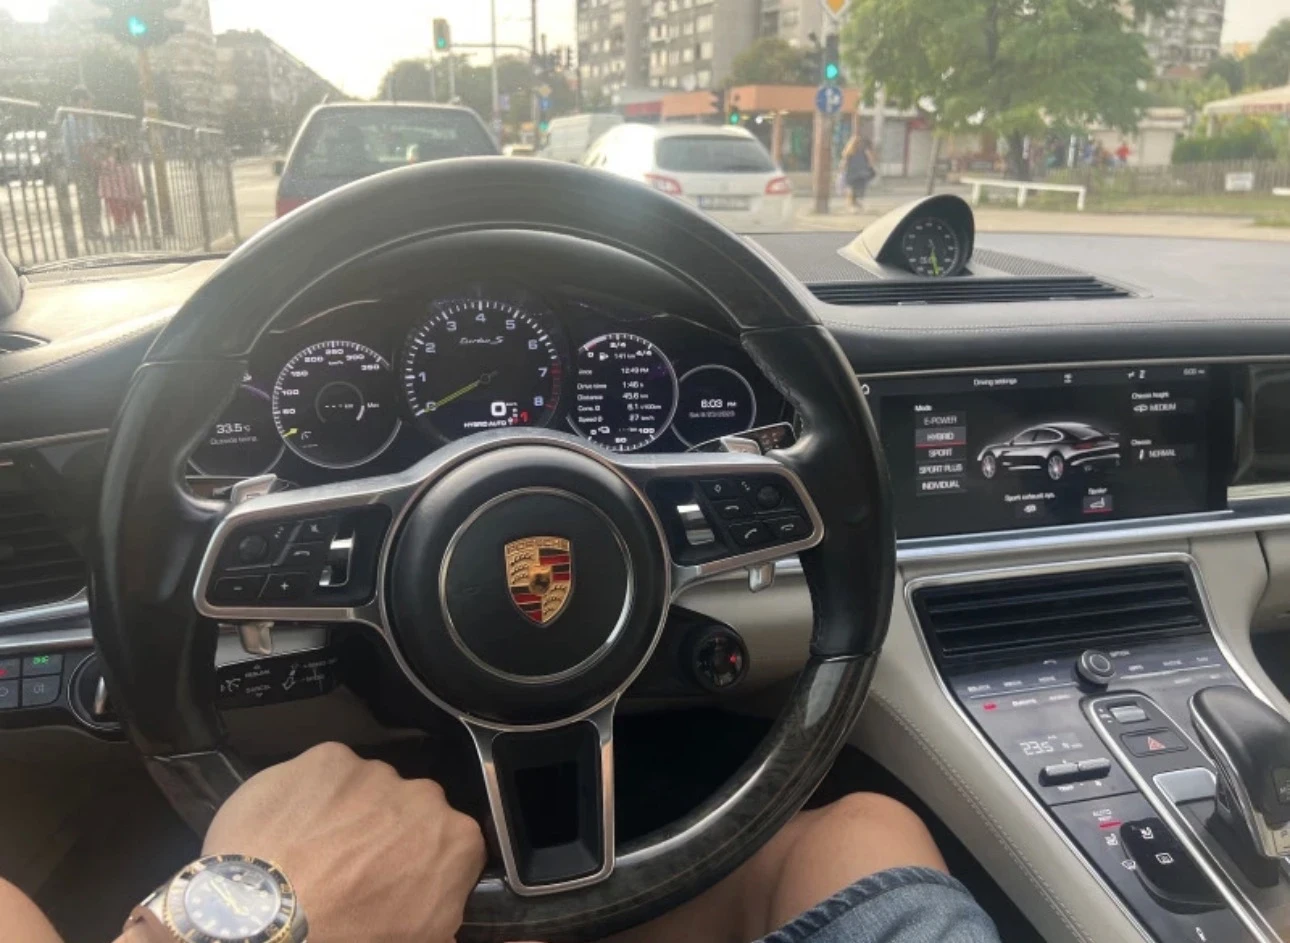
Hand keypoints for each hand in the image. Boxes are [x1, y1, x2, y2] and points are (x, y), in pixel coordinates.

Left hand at [203, 742, 484, 942]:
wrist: (266, 923)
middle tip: (350, 874)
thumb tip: (434, 908)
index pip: (453, 847)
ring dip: (348, 815)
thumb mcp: (418, 942)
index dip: (422, 867)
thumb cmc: (349, 939)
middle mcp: (426, 796)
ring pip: (367, 791)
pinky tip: (286, 832)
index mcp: (458, 841)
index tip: (395, 887)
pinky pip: (325, 777)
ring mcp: (374, 772)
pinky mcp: (327, 759)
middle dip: (387, 835)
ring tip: (310, 855)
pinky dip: (310, 798)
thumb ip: (440, 916)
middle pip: (411, 811)